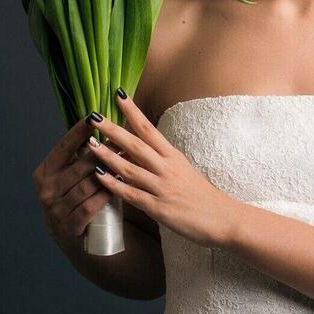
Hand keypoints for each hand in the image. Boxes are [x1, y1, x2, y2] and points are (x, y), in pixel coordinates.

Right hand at [32, 115, 114, 245]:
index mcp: (44, 172)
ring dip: (109, 173)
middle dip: (103, 152)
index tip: (95, 116)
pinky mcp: (68, 227)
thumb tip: (99, 122)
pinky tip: (119, 187)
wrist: (73, 238)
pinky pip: (89, 206)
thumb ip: (80, 155)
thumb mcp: (71, 176)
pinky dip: (105, 195)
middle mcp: (46, 190)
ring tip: (127, 161)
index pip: (63, 148)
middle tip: (124, 141)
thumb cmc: (77, 198)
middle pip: (80, 166)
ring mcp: (55, 210)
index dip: (78, 132)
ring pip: (87, 185)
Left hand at [87, 91, 241, 249]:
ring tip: (90, 144)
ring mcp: (162, 187)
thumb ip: (163, 161)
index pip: (149, 128)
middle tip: (94, 116)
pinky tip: (99, 178)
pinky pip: (132, 194)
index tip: (118, 95)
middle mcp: (167, 168)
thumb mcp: (184, 170)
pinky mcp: (159, 208)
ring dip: (108, 155)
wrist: (223, 218)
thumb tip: (142, 150)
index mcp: (173, 156)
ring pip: (130, 168)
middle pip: (136, 144)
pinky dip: (114, 185)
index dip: (133, 111)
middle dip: (113, 129)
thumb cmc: (203, 196)